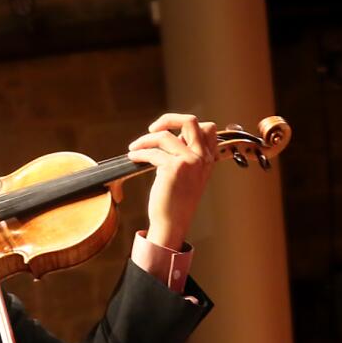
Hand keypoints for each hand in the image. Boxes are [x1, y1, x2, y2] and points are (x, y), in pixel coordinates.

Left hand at [128, 113, 216, 250]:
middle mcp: (202, 158)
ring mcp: (190, 161)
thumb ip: (186, 155)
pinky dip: (139, 153)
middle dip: (168, 119)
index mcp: (208, 159)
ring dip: (145, 139)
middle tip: (152, 129)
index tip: (169, 132)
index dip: (186, 124)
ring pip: (165, 135)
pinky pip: (152, 152)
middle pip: (191, 121)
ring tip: (134, 148)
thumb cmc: (177, 203)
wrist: (172, 223)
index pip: (208, 128)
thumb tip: (170, 135)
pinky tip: (133, 158)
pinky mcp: (174, 168)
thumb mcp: (189, 176)